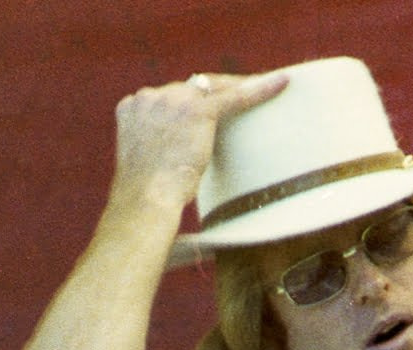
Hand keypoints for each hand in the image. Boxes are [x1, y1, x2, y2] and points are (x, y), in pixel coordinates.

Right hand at [110, 70, 287, 217]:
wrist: (146, 200)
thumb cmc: (147, 203)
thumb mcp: (148, 173)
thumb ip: (162, 162)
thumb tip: (189, 190)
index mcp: (131, 110)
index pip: (167, 99)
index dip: (187, 106)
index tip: (202, 115)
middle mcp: (149, 97)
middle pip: (191, 88)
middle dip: (215, 93)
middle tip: (241, 97)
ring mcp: (171, 99)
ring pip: (213, 87)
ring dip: (238, 88)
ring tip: (265, 87)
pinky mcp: (197, 109)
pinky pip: (235, 97)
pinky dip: (259, 90)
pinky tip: (281, 84)